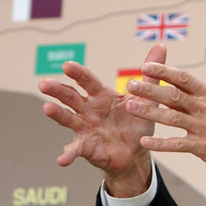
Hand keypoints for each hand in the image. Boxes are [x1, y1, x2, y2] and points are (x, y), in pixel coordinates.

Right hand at [39, 44, 165, 196]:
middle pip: (71, 97)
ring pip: (68, 118)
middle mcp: (89, 110)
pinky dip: (67, 154)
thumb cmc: (137, 121)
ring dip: (57, 114)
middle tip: (44, 83)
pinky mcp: (86, 147)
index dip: (78, 74)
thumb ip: (150, 75)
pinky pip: (75, 150)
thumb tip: (160, 46)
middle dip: (58, 90)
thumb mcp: (146, 98)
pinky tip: (62, 160)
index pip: (88, 82)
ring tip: (47, 108)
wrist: (137, 151)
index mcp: (102, 96)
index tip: (67, 65)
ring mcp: (85, 128)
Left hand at [125, 62, 205, 186]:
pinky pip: (177, 144)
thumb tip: (192, 87)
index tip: (146, 66)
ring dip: (149, 111)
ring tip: (130, 107)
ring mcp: (204, 128)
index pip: (184, 79)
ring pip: (171, 117)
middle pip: (173, 95)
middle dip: (150, 89)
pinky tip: (145, 142)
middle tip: (131, 84)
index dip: (164, 72)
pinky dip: (160, 143)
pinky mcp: (203, 147)